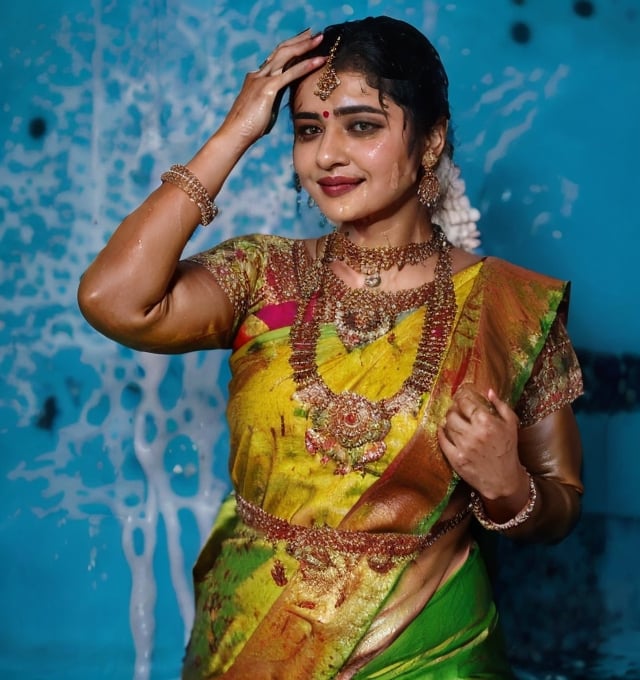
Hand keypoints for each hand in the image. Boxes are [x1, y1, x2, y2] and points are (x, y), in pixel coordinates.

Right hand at [219, 30, 325, 144]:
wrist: (234, 134)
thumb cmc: (248, 129)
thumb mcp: (263, 109)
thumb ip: (272, 99)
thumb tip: (279, 100)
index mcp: (257, 78)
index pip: (276, 58)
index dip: (290, 47)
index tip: (303, 40)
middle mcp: (259, 74)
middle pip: (281, 50)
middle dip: (298, 40)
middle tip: (314, 32)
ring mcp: (262, 80)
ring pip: (286, 55)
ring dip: (304, 46)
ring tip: (320, 38)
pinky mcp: (268, 89)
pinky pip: (291, 74)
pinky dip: (306, 65)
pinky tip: (319, 60)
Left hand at [437, 384, 525, 500]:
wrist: (504, 479)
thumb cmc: (508, 450)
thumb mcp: (511, 425)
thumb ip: (500, 405)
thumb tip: (488, 391)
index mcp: (487, 422)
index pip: (466, 404)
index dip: (461, 399)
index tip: (461, 400)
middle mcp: (473, 433)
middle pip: (452, 414)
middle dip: (453, 410)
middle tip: (455, 410)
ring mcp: (463, 447)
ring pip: (447, 426)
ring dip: (448, 421)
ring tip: (453, 421)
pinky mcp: (456, 458)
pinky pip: (442, 441)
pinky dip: (441, 433)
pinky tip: (443, 430)